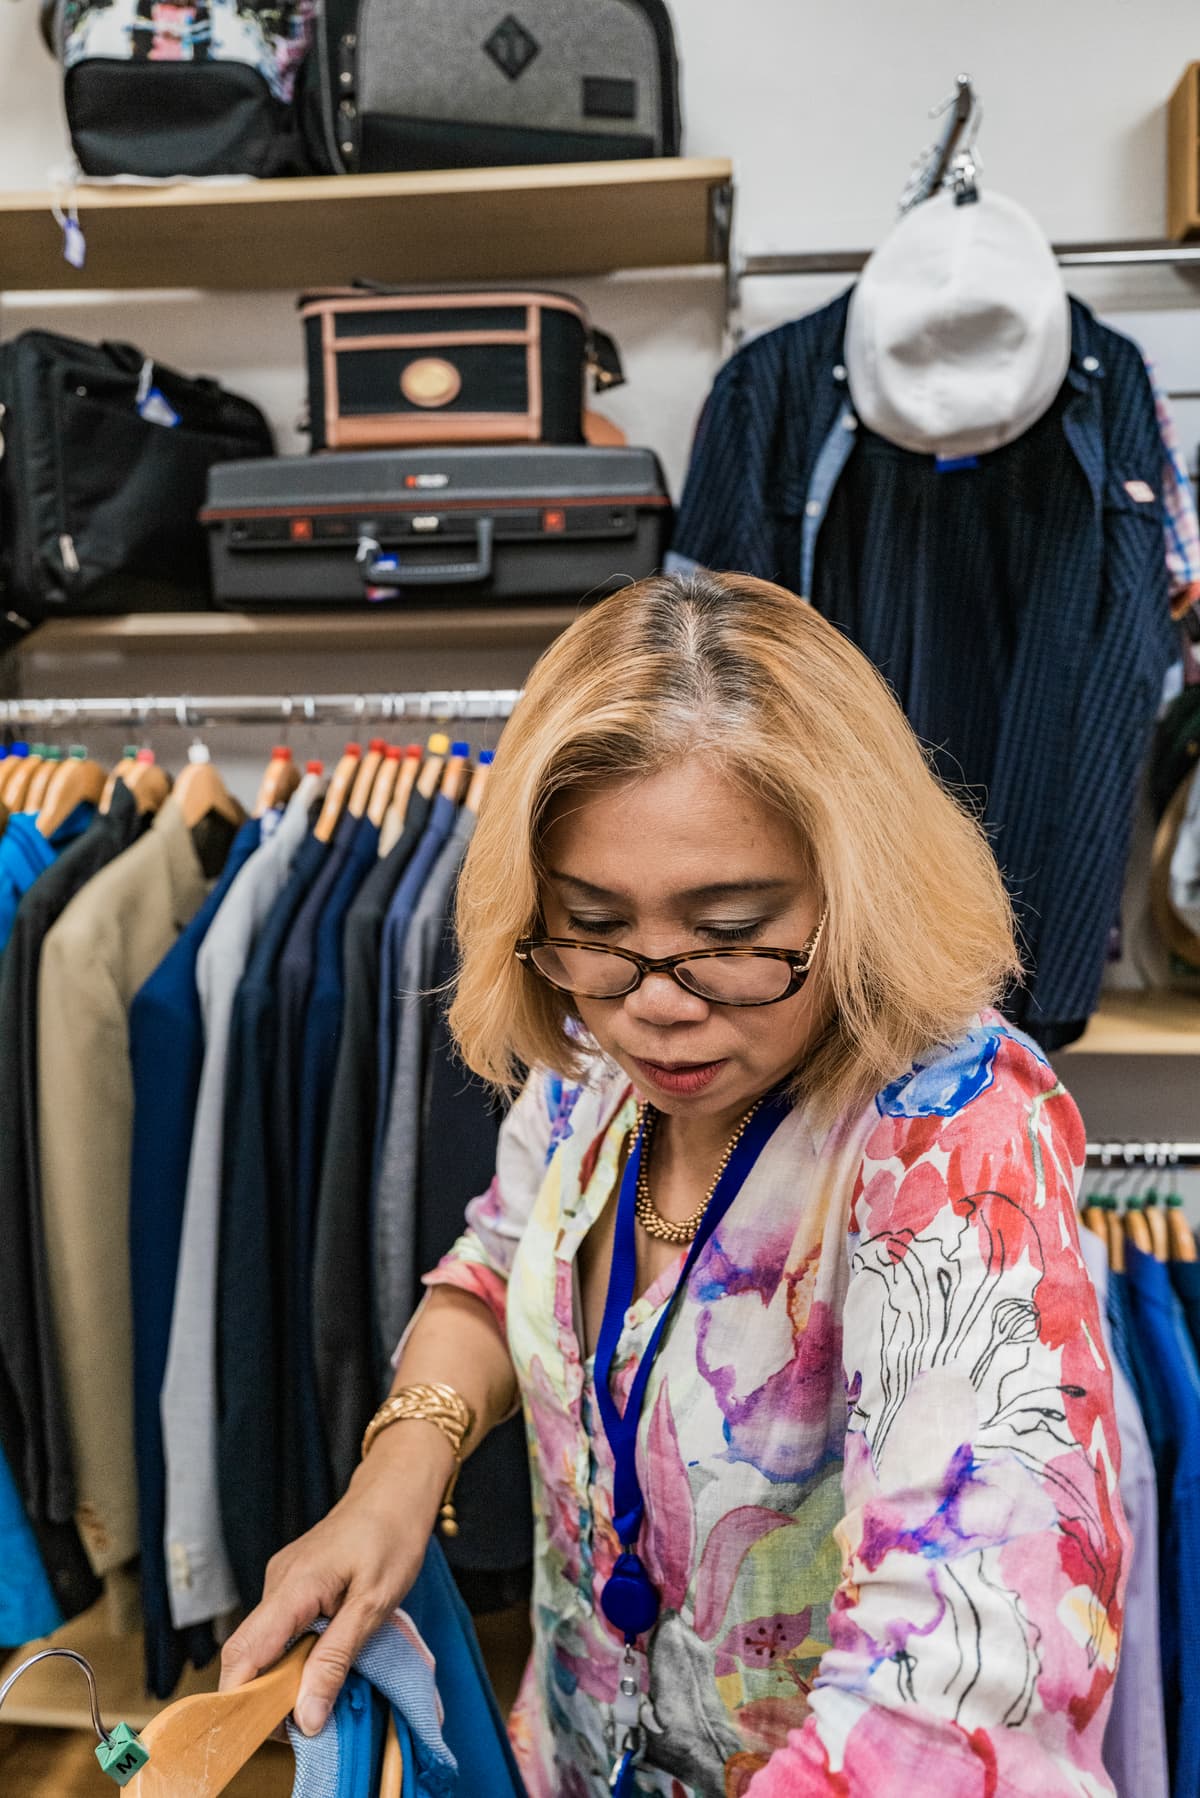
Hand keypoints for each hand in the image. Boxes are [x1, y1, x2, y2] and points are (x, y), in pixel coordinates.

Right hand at [218, 1431, 447, 1735]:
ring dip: (284, 1674)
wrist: (398, 1486)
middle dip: (264, 1694)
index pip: (243, 1654)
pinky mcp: (295, 1579)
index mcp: (292, 1587)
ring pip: (266, 1641)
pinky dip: (295, 1651)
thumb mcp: (373, 1606)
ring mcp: (283, 1578)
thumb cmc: (393, 1536)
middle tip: (305, 1720)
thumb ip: (336, 1660)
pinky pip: (281, 1625)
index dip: (241, 1700)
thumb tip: (305, 1717)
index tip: (266, 1731)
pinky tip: (324, 1660)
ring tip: (322, 1692)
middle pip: (247, 1652)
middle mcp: (277, 1582)